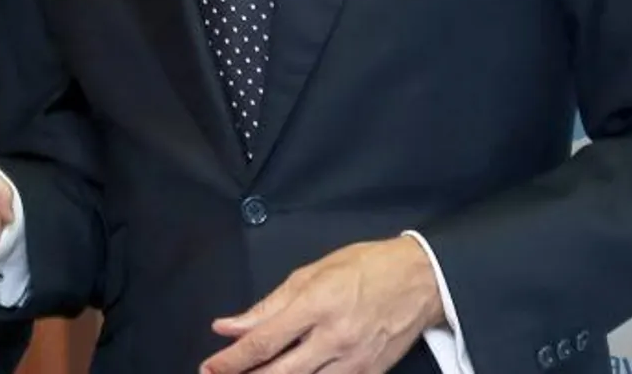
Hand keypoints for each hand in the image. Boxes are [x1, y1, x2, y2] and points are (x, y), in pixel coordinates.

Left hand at [200, 237, 444, 373]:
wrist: (420, 281)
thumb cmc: (365, 268)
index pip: (265, 341)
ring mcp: (353, 360)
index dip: (232, 359)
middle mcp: (334, 337)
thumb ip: (268, 305)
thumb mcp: (311, 273)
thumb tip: (229, 325)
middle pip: (280, 372)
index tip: (210, 367)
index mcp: (316, 304)